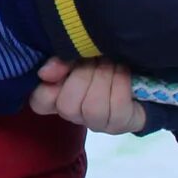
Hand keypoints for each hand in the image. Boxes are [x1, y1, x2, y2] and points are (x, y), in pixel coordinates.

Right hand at [30, 58, 146, 132]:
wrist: (137, 68)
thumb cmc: (101, 59)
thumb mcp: (79, 54)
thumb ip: (60, 61)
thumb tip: (44, 73)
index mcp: (59, 95)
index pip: (40, 102)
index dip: (47, 88)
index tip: (62, 68)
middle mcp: (75, 114)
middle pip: (68, 106)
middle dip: (84, 75)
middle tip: (96, 58)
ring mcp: (98, 123)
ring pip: (93, 108)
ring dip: (104, 78)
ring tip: (111, 63)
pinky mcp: (121, 124)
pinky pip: (117, 107)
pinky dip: (120, 83)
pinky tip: (123, 71)